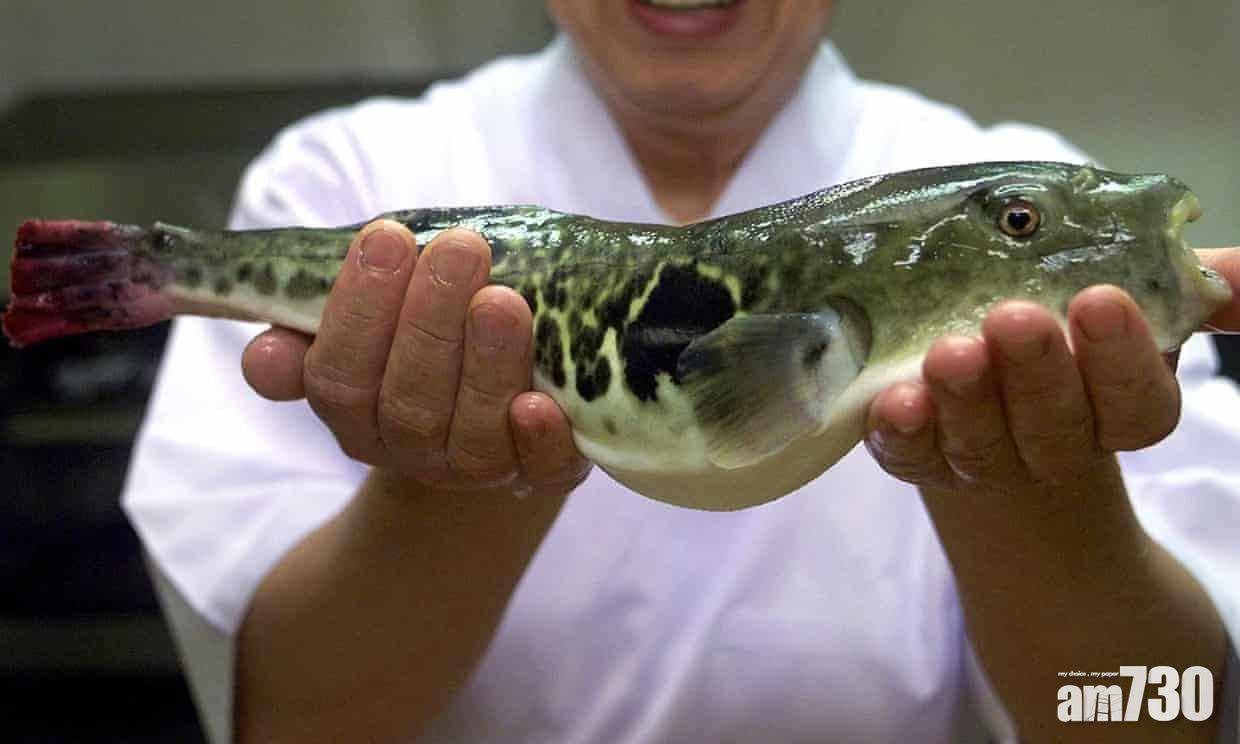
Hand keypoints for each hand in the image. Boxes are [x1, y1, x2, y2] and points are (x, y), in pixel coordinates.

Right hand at [240, 220, 589, 495]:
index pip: (339, 376)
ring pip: (472, 433)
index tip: (388, 237)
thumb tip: (264, 355)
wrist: (511, 397)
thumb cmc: (433, 332)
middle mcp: (412, 448)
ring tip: (503, 300)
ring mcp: (479, 468)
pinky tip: (540, 403)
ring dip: (487, 365)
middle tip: (460, 249)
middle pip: (407, 402)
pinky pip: (542, 470)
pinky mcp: (545, 473)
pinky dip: (540, 439)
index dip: (358, 311)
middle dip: (431, 322)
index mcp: (357, 410)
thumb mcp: (373, 319)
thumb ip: (312, 325)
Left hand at [864, 286, 1180, 491]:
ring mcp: (984, 459)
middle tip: (1013, 318)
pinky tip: (896, 401)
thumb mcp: (1131, 304)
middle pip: (1055, 425)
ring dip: (966, 399)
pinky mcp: (920, 459)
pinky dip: (904, 432)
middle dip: (1036, 372)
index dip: (1121, 360)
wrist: (994, 394)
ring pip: (981, 443)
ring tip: (950, 351)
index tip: (1100, 300)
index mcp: (1117, 406)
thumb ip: (1192, 284)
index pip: (1137, 403)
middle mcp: (1055, 443)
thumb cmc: (1069, 334)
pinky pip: (911, 457)